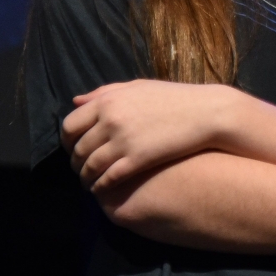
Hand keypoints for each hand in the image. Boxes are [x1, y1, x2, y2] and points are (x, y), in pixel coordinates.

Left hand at [63, 81, 235, 191]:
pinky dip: (100, 186)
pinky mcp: (137, 160)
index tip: (74, 148)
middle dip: (75, 162)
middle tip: (81, 169)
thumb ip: (105, 92)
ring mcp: (123, 141)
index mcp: (109, 101)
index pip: (69, 125)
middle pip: (77, 149)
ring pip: (89, 166)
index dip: (67, 141)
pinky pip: (107, 178)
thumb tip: (76, 101)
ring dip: (85, 177)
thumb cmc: (176, 98)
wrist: (208, 113)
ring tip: (90, 183)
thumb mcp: (138, 87)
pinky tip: (103, 189)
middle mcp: (111, 120)